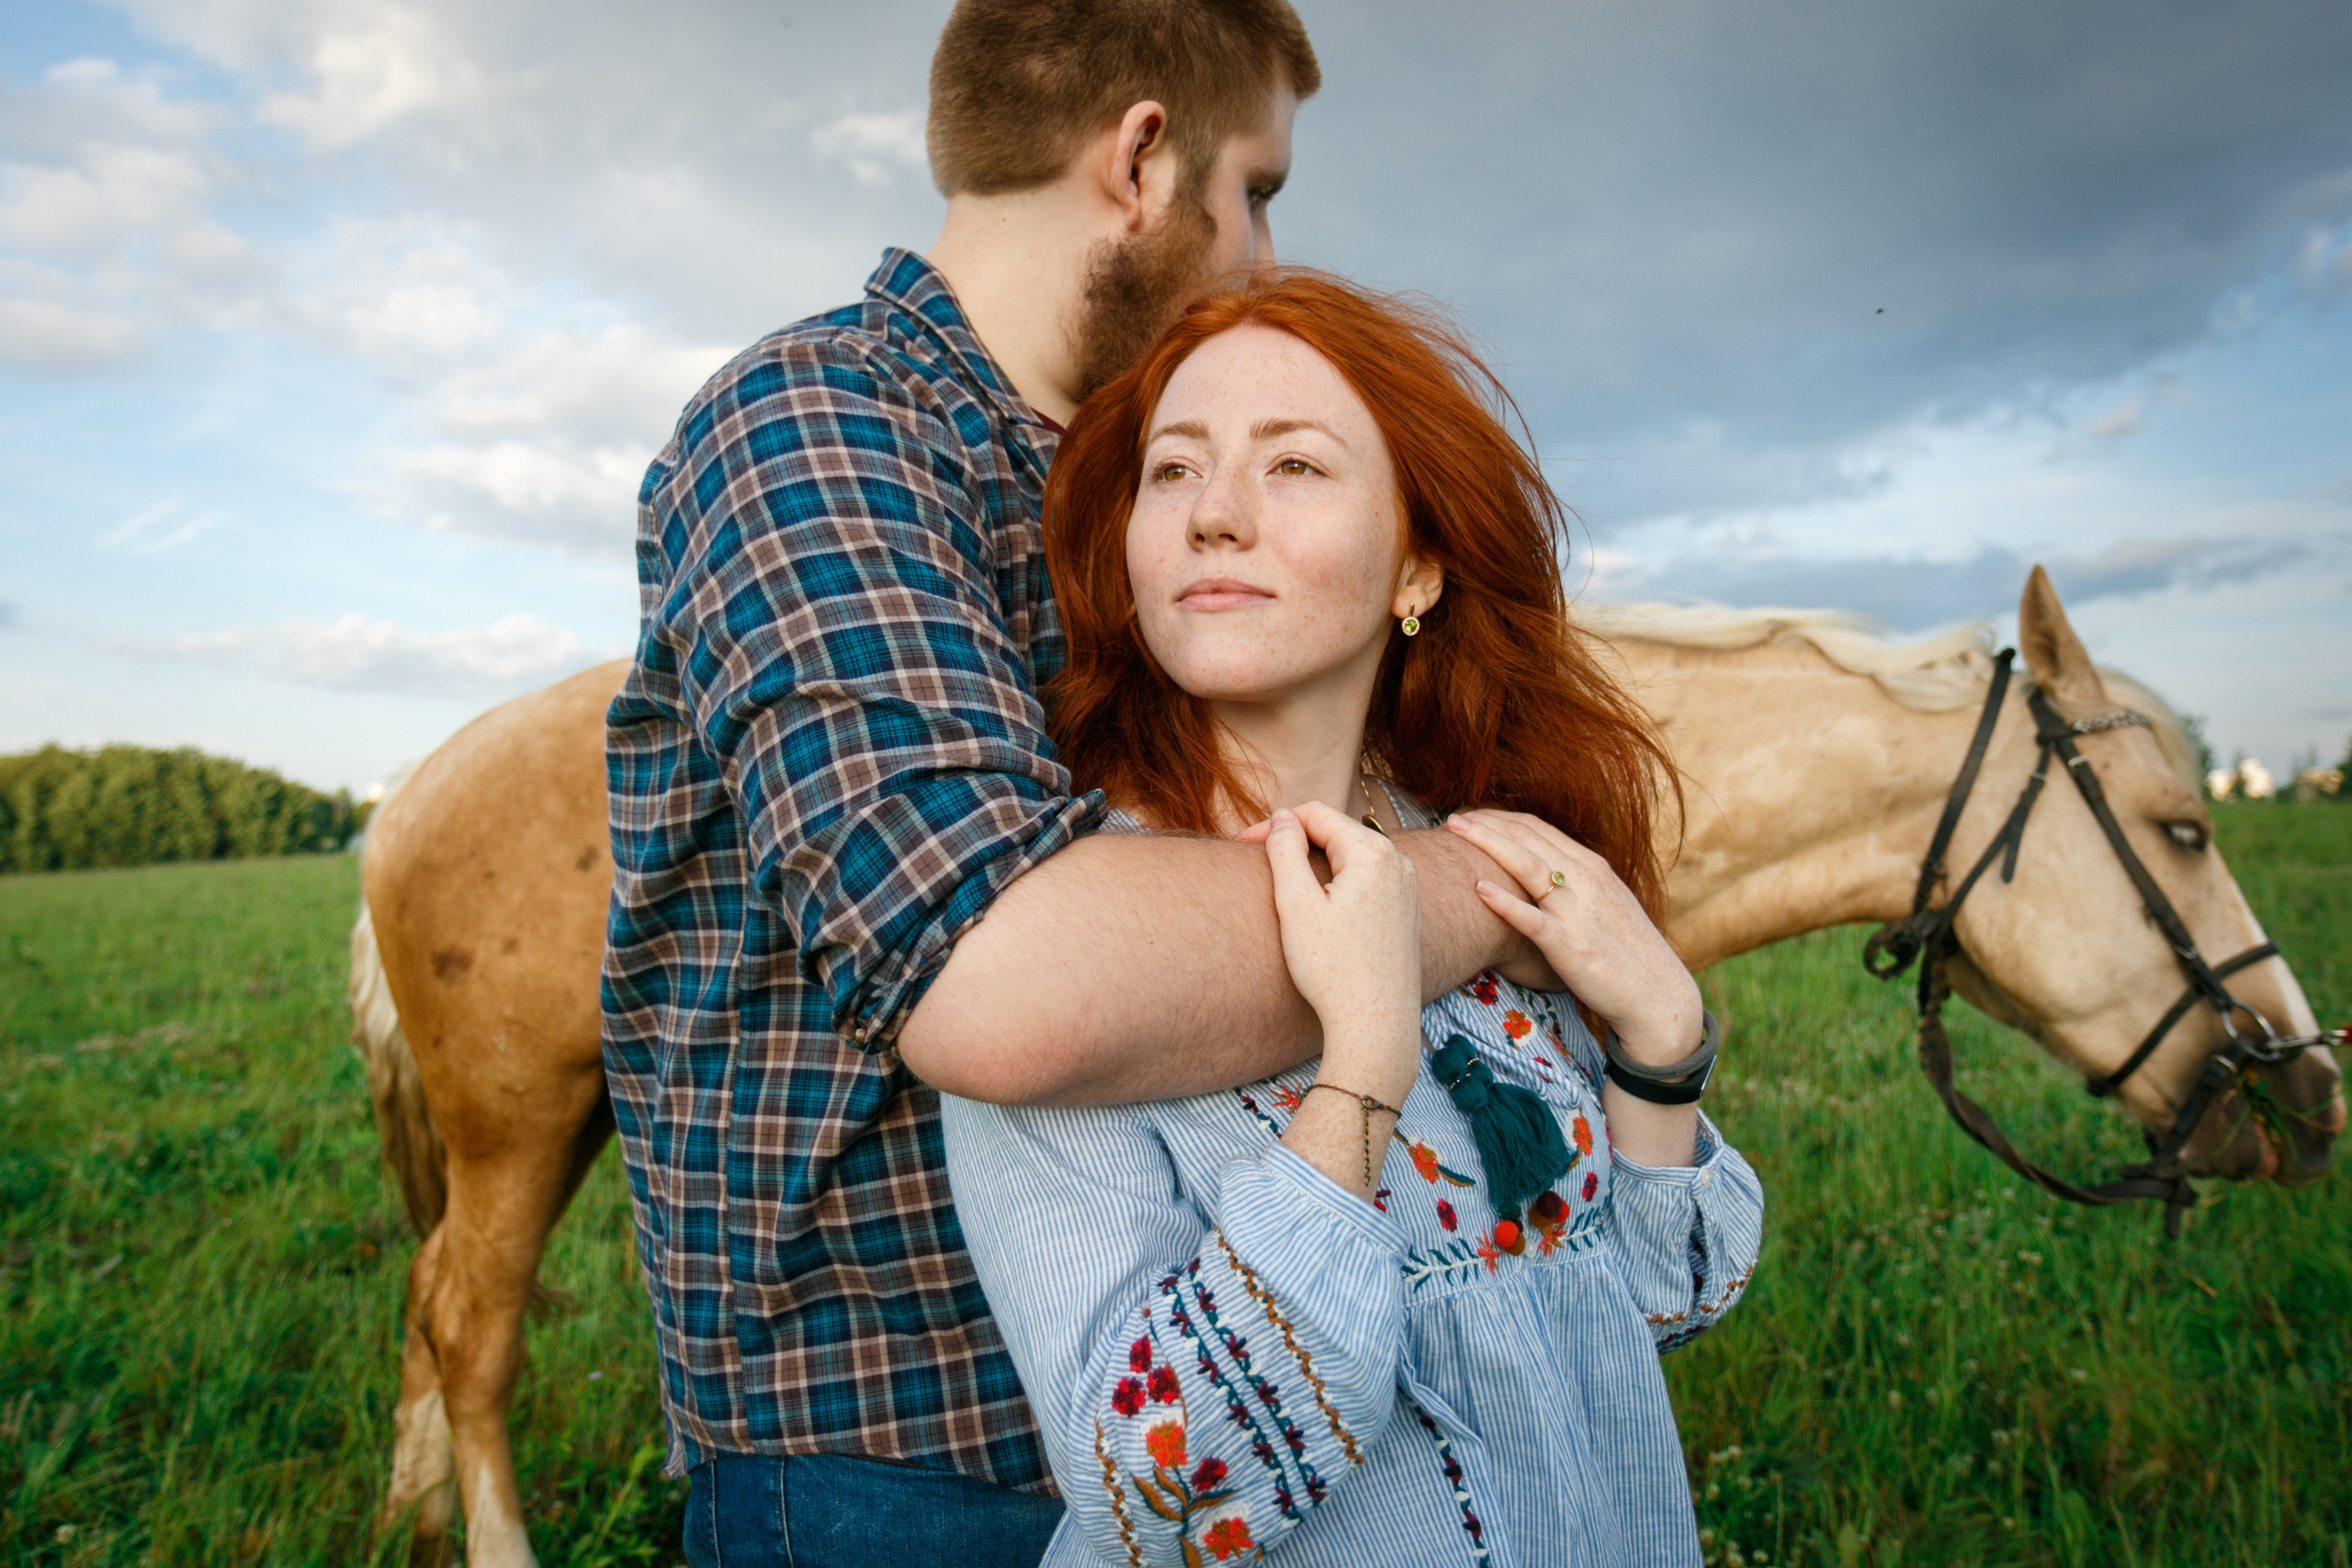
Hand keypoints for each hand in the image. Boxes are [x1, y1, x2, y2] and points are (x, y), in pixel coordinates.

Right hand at [1263, 801, 1422, 1108]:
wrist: (1376, 1025)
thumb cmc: (1333, 969)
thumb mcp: (1296, 905)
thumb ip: (1284, 850)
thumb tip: (1281, 818)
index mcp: (1372, 852)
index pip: (1315, 813)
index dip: (1274, 824)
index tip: (1241, 845)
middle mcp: (1398, 861)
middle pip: (1335, 830)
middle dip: (1295, 839)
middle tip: (1257, 862)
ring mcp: (1407, 886)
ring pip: (1352, 854)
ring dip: (1316, 859)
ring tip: (1284, 882)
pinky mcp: (1407, 910)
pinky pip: (1368, 878)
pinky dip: (1339, 880)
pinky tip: (1319, 907)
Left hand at [1446, 809, 1701, 1066]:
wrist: (1657, 996)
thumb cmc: (1625, 952)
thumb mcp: (1605, 903)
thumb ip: (1575, 882)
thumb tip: (1543, 870)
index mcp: (1593, 867)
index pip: (1538, 829)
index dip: (1500, 818)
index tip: (1471, 815)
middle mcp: (1586, 881)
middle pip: (1527, 839)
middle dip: (1486, 824)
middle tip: (1451, 817)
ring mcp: (1578, 912)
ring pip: (1527, 866)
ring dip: (1487, 844)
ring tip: (1455, 832)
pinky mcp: (1570, 946)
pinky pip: (1533, 920)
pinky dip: (1506, 902)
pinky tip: (1479, 889)